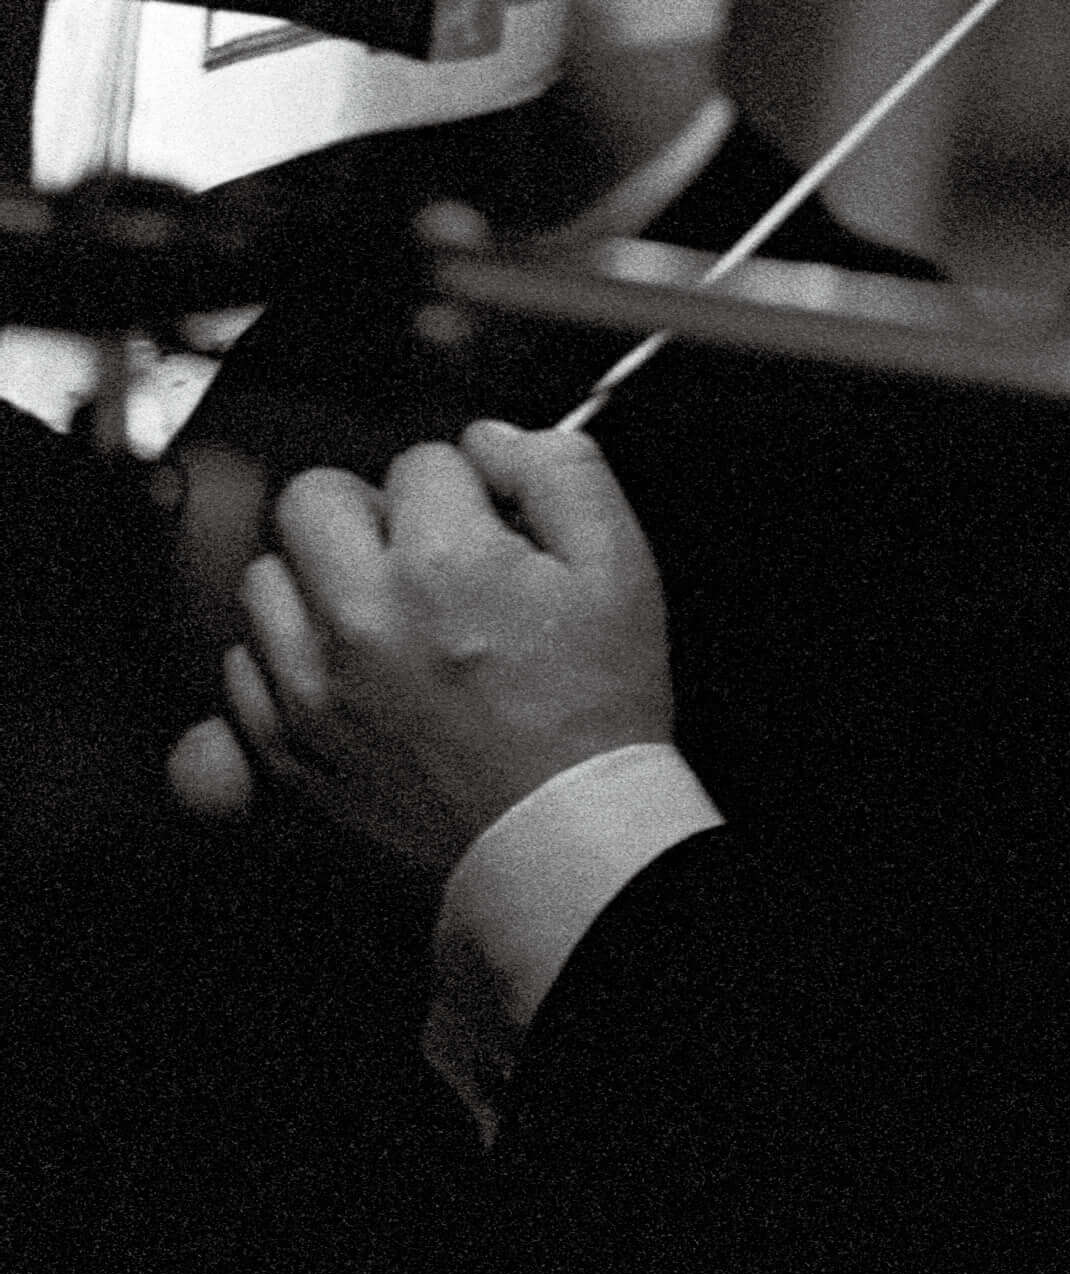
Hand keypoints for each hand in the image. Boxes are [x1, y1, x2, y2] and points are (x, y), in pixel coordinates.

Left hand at [199, 419, 673, 875]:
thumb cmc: (595, 706)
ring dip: (319, 580)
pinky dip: (287, 657)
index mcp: (445, 563)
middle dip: (368, 510)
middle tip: (420, 554)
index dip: (469, 488)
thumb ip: (560, 470)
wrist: (562, 832)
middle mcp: (360, 618)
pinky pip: (243, 667)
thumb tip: (488, 440)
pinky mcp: (288, 745)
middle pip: (311, 497)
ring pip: (267, 577)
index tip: (492, 532)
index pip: (422, 459)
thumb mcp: (622, 564)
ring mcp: (312, 687)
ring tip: (384, 615)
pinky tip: (351, 670)